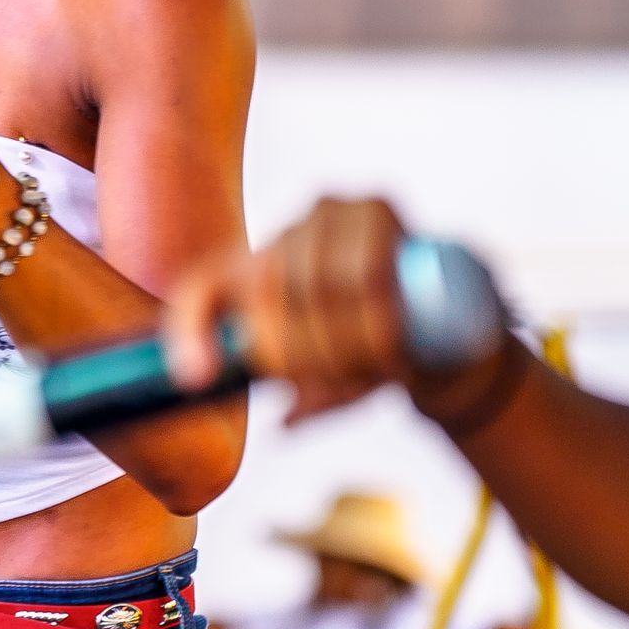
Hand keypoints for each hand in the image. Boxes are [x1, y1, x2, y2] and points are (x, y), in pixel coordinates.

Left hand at [162, 195, 415, 419]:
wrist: (440, 302)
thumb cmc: (372, 341)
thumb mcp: (337, 378)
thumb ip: (310, 399)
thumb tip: (284, 424)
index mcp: (253, 271)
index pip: (201, 289)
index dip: (189, 331)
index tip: (196, 378)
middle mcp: (281, 234)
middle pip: (270, 298)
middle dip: (311, 357)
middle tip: (348, 386)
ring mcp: (324, 210)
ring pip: (321, 287)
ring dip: (350, 342)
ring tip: (379, 369)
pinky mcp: (375, 204)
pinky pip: (368, 270)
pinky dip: (377, 318)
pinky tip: (390, 345)